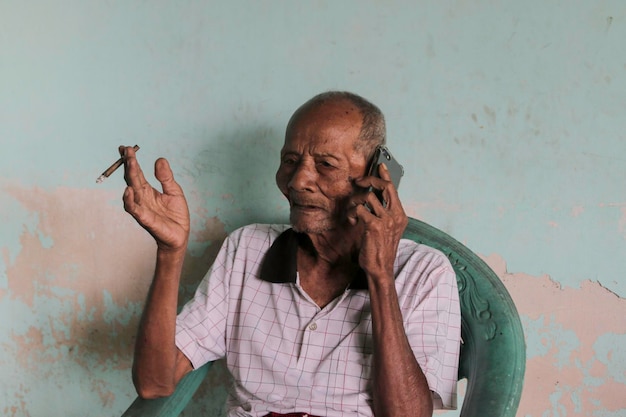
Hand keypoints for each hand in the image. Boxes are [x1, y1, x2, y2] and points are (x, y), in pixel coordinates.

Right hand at [120, 146, 189, 252]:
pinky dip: (130, 201)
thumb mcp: (174, 191)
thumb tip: (159, 159)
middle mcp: (142, 198)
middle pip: (132, 179)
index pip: (137, 173)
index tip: (126, 148)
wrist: (180, 235)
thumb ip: (166, 177)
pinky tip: (128, 190)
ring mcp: (143, 208)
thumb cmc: (176, 215)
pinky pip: (135, 210)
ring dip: (129, 178)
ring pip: (132, 192)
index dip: (132, 161)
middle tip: (126, 150)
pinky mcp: (146, 219)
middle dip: (129, 164)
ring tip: (129, 164)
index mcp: (148, 191)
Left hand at [347, 163, 407, 280]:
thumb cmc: (381, 249)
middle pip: (384, 186)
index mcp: (400, 215)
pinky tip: (352, 222)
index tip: (380, 166)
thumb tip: (373, 198)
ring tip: (352, 212)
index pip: (393, 189)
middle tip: (358, 182)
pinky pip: (359, 210)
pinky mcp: (374, 226)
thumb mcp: (387, 229)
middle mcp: (396, 215)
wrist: (380, 268)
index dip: (385, 176)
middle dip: (369, 180)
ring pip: (367, 197)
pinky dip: (352, 214)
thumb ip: (384, 214)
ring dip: (355, 202)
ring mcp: (386, 220)